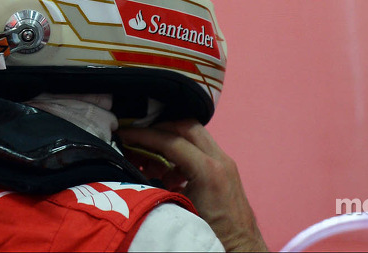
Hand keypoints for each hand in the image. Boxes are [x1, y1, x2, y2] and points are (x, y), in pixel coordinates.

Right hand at [118, 119, 267, 251]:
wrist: (241, 251)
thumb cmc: (214, 237)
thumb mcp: (180, 211)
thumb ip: (159, 188)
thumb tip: (134, 174)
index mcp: (209, 170)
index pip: (171, 141)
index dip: (145, 136)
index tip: (126, 135)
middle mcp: (221, 161)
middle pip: (186, 127)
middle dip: (159, 129)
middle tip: (137, 138)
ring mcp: (225, 164)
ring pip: (195, 137)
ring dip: (170, 142)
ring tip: (149, 163)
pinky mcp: (225, 172)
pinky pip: (201, 151)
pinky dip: (181, 155)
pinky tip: (167, 175)